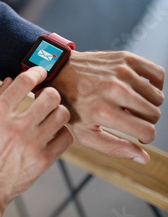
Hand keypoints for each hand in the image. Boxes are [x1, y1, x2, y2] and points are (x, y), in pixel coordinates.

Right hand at [0, 67, 72, 216]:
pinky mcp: (43, 161)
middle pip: (51, 96)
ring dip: (58, 111)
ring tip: (50, 115)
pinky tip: (52, 133)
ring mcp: (32, 144)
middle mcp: (16, 127)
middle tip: (45, 96)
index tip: (39, 72)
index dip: (36, 72)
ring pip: (62, 115)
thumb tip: (9, 82)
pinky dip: (62, 133)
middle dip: (50, 92)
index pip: (25, 82)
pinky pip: (66, 138)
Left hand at [50, 49, 164, 163]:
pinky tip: (139, 89)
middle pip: (154, 114)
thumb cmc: (72, 106)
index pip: (147, 131)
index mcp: (103, 111)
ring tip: (131, 104)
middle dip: (146, 120)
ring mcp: (120, 72)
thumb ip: (114, 148)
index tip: (138, 134)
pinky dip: (154, 83)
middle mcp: (114, 90)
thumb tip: (144, 158)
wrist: (59, 73)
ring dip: (148, 103)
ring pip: (158, 96)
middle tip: (130, 118)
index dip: (146, 136)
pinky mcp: (125, 58)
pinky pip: (158, 74)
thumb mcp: (85, 132)